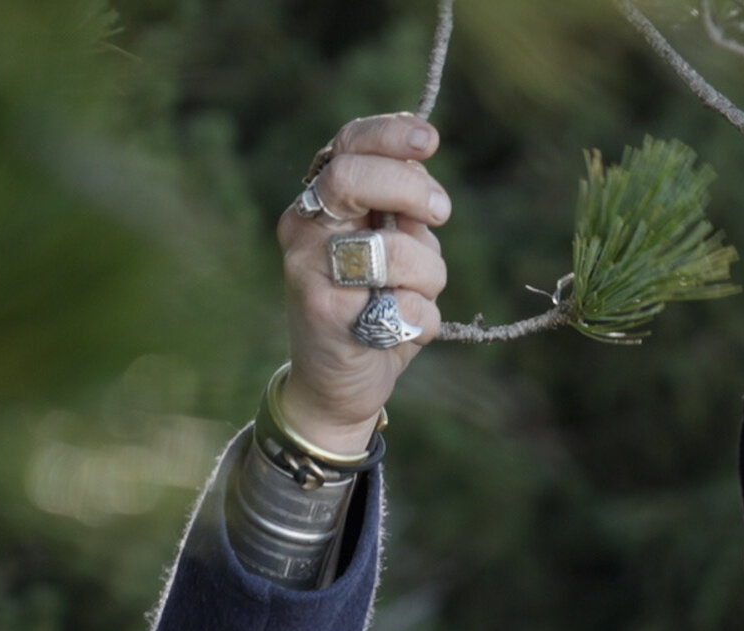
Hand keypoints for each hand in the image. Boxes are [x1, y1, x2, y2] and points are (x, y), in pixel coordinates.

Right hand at [275, 113, 451, 454]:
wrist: (337, 383)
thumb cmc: (374, 307)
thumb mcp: (394, 249)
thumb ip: (403, 211)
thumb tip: (422, 164)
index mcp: (322, 204)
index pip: (347, 148)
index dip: (388, 134)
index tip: (428, 139)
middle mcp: (304, 231)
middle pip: (353, 180)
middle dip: (410, 190)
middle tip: (439, 213)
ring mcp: (309, 273)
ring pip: (393, 250)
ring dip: (429, 276)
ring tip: (414, 297)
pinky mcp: (325, 318)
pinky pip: (405, 308)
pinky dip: (421, 321)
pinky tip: (400, 332)